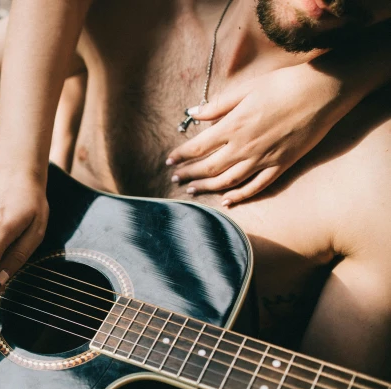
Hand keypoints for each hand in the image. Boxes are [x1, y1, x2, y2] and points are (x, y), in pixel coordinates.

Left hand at [166, 63, 347, 205]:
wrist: (321, 92)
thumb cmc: (282, 84)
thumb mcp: (245, 89)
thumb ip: (217, 105)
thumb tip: (193, 113)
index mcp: (232, 127)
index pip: (197, 148)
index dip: (180, 156)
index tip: (169, 161)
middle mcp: (243, 147)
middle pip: (208, 168)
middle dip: (188, 174)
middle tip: (174, 179)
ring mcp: (263, 159)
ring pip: (228, 181)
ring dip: (207, 187)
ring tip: (192, 190)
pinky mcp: (281, 165)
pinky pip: (256, 187)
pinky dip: (240, 196)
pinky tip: (227, 201)